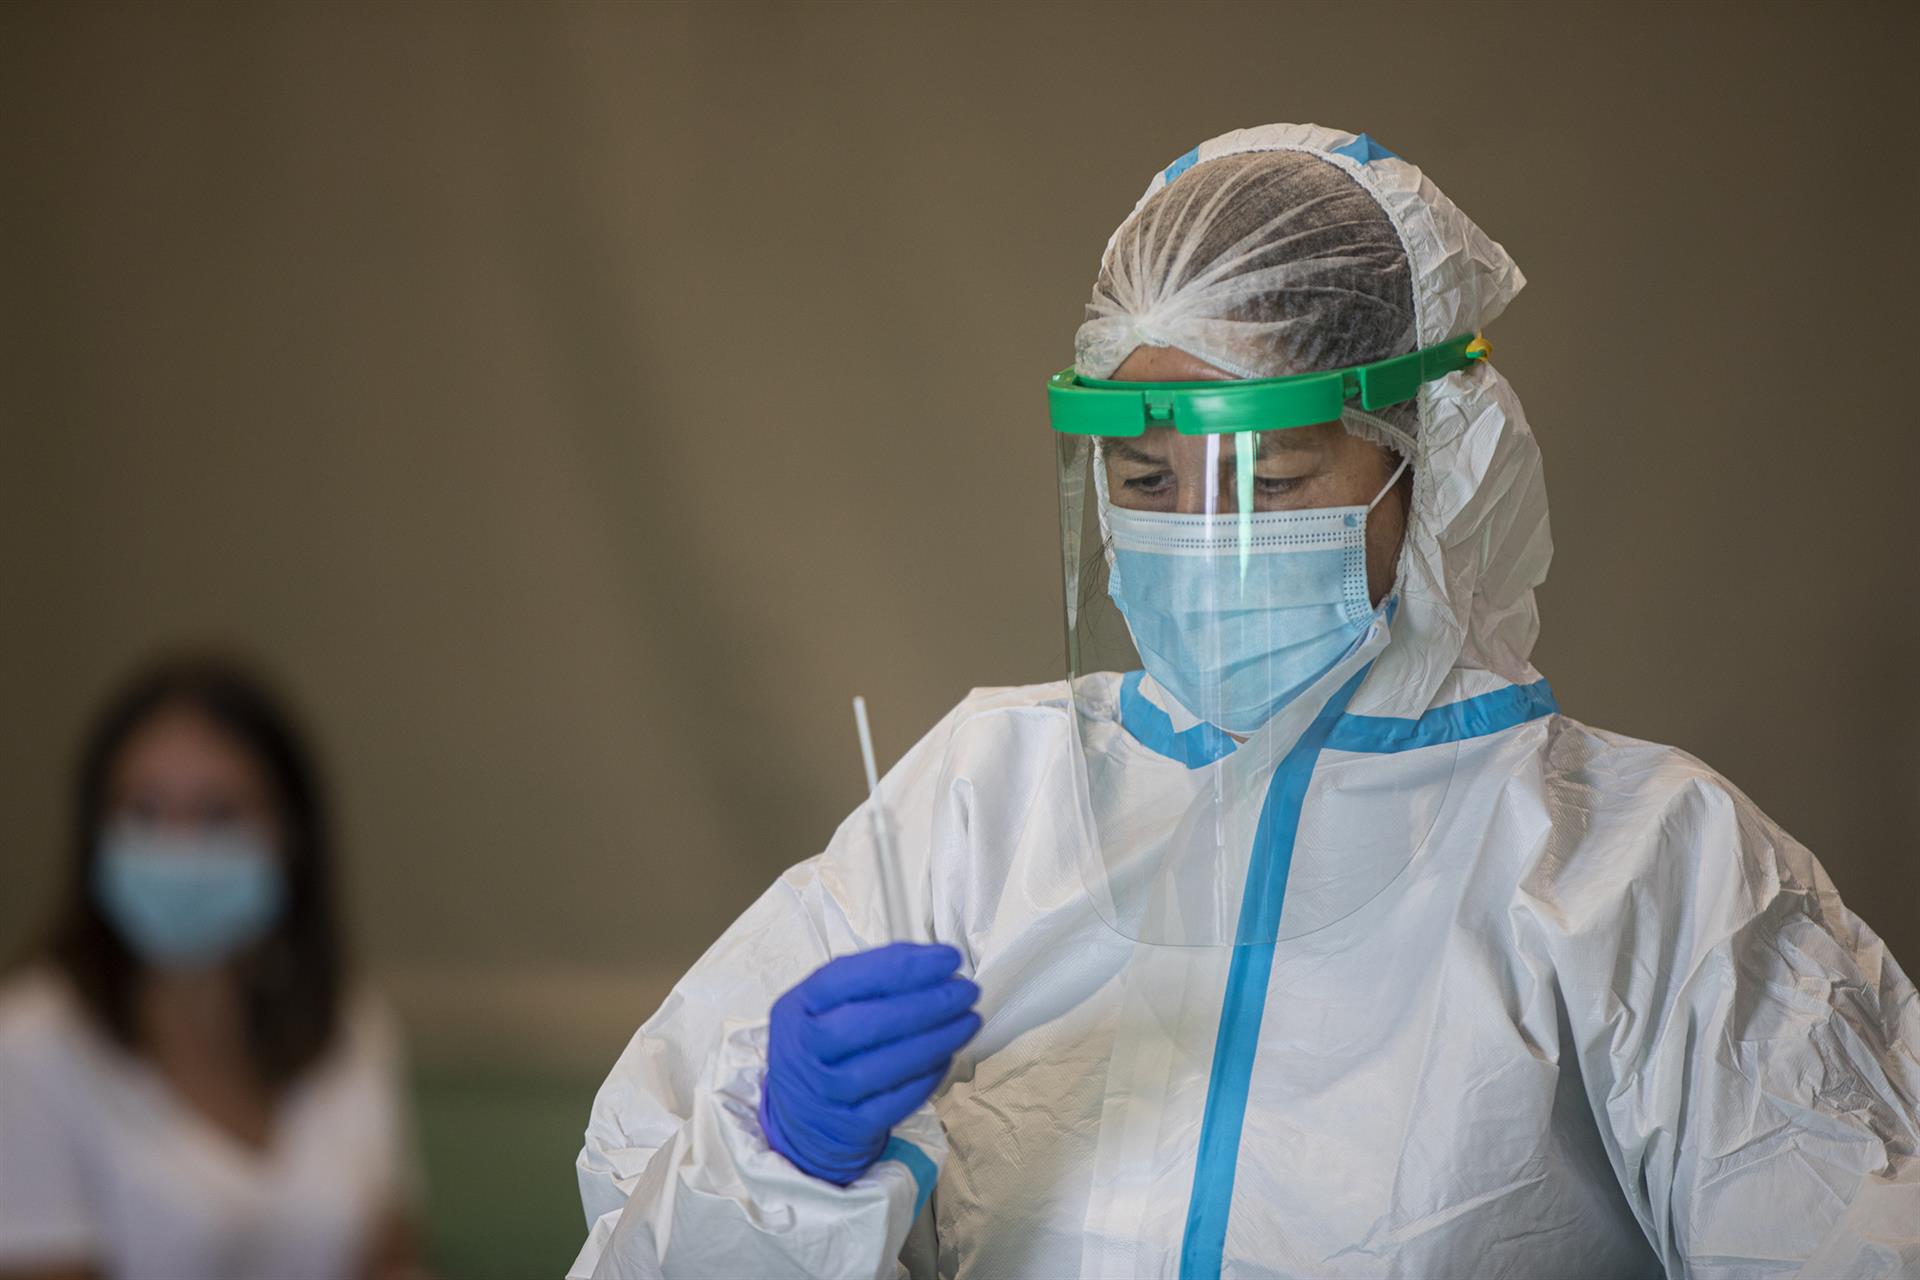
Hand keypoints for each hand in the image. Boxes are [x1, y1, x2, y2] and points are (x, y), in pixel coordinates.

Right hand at [759, 942, 981, 1184]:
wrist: (799, 1119)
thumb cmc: (822, 1046)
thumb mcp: (821, 1005)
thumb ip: (866, 982)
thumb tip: (934, 964)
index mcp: (799, 1008)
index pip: (845, 978)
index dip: (902, 966)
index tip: (948, 958)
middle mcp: (806, 1050)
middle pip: (866, 1025)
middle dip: (926, 1004)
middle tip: (966, 992)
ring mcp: (827, 1092)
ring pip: (884, 1067)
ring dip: (936, 1040)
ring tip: (969, 1020)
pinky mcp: (851, 1126)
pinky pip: (897, 1102)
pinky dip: (928, 1076)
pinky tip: (949, 1055)